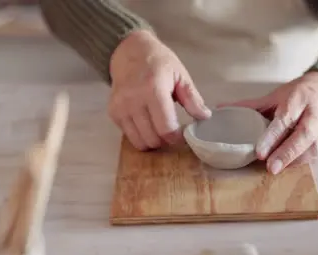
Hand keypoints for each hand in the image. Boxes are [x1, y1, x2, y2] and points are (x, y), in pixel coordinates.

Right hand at [108, 30, 211, 150]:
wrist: (128, 51)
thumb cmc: (158, 62)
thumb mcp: (180, 75)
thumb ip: (192, 98)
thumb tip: (204, 117)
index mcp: (153, 90)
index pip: (166, 128)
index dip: (177, 137)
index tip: (182, 135)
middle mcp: (134, 100)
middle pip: (152, 138)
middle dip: (165, 141)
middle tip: (172, 132)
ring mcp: (120, 107)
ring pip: (139, 141)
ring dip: (152, 141)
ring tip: (159, 130)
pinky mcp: (113, 112)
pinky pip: (128, 135)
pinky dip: (140, 135)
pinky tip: (147, 123)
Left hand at [219, 71, 317, 174]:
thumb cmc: (299, 93)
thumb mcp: (276, 95)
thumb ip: (252, 106)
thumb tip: (221, 109)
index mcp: (298, 99)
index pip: (285, 120)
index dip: (272, 137)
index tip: (259, 152)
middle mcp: (314, 115)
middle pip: (302, 136)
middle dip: (286, 153)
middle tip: (270, 168)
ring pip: (311, 149)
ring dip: (293, 161)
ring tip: (275, 169)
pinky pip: (314, 156)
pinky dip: (299, 162)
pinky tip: (286, 166)